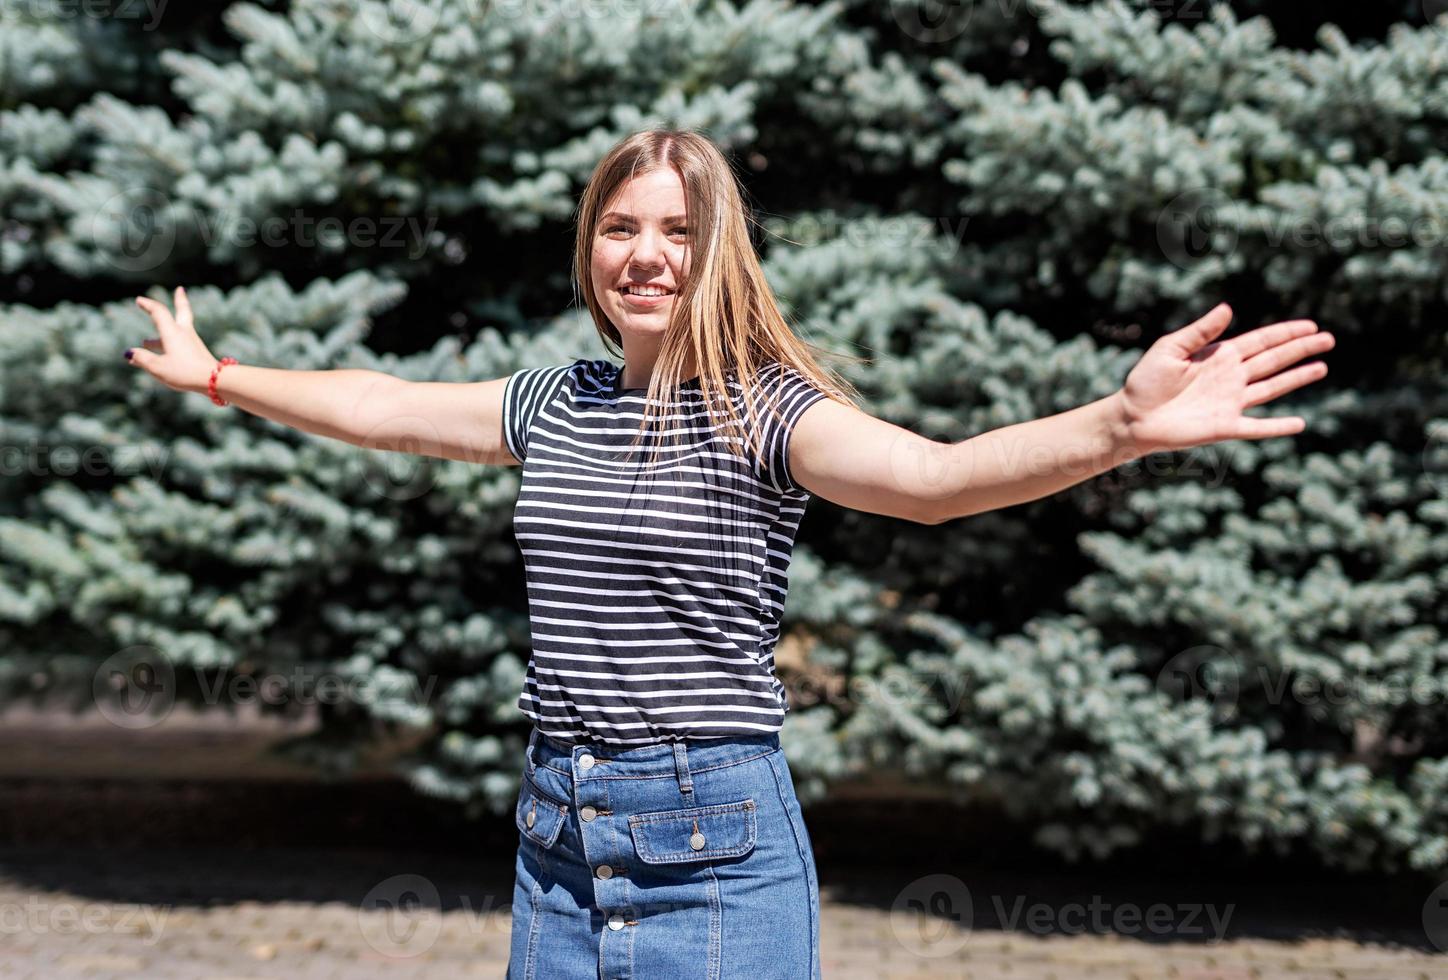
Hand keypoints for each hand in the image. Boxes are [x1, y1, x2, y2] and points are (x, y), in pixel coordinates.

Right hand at [127, 286, 218, 394]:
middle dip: (179, 300)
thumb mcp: (158, 367)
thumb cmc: (185, 372)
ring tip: (147, 341)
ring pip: (177, 332)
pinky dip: (168, 346)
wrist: (214, 380)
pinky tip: (161, 358)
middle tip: (180, 290)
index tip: (139, 300)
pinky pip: (180, 344)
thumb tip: (130, 353)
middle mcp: (184, 333)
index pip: (159, 312)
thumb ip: (142, 359)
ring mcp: (192, 342)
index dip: (148, 305)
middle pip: (183, 311)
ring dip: (163, 333)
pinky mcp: (197, 353)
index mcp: (172, 332)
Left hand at [1117, 303, 1334, 455]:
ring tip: (1322, 368)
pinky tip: (1299, 424)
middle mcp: (1230, 377)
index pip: (1261, 341)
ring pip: (1272, 387)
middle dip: (1300, 349)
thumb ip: (1199, 331)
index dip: (1285, 333)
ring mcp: (1230, 402)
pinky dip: (1277, 427)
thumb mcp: (1170, 349)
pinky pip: (1257, 427)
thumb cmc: (1146, 381)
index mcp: (1220, 356)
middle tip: (1328, 339)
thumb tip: (1228, 308)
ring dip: (1297, 378)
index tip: (1310, 325)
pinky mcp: (1224, 426)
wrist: (1132, 417)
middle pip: (1274, 360)